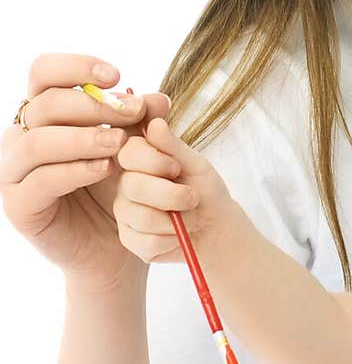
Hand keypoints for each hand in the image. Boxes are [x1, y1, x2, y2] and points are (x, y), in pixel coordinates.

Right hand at [0, 54, 170, 287]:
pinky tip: (103, 169)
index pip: (43, 72)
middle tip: (132, 114)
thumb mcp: (135, 148)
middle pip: (44, 104)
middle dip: (93, 106)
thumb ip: (143, 122)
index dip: (76, 66)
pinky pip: (40, 181)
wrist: (112, 245)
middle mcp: (20, 136)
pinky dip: (74, 170)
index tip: (117, 75)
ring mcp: (14, 170)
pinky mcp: (18, 204)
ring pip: (37, 141)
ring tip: (118, 145)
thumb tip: (159, 98)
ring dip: (82, 137)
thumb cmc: (117, 189)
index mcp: (43, 113)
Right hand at [115, 118, 237, 263]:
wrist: (214, 227)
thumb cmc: (205, 190)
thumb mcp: (196, 165)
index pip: (128, 152)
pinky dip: (171, 238)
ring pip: (141, 216)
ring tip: (187, 216)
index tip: (176, 168)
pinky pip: (146, 241)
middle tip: (192, 197)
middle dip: (171, 194)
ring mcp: (125, 212)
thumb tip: (155, 123)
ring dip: (175, 219)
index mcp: (139, 160)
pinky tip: (177, 234)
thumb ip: (174, 147)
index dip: (154, 161)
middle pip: (133, 186)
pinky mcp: (129, 239)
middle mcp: (125, 184)